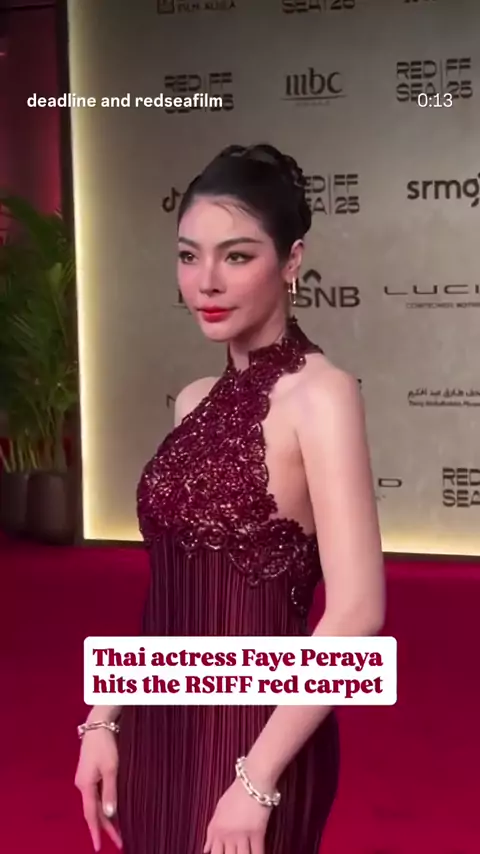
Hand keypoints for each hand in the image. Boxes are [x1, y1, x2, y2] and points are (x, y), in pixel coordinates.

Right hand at [74, 729, 122, 850]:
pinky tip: (111, 810)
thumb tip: (108, 815)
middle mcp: (82, 785)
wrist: (98, 725)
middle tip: (118, 841)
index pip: (90, 815)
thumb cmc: (105, 745)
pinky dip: (103, 805)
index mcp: (85, 785)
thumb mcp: (110, 769)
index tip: (98, 847)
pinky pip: (95, 795)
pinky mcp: (89, 773)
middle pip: (93, 811)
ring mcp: (85, 779)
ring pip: (94, 804)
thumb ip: (110, 792)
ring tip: (117, 831)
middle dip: (105, 827)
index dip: (96, 832)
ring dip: (105, 817)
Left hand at [203, 777, 271, 853]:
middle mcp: (228, 835)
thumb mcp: (219, 810)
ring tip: (244, 853)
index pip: (214, 853)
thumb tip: (206, 850)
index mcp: (217, 830)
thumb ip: (212, 832)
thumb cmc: (236, 793)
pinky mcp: (258, 833)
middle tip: (235, 853)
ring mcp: (242, 835)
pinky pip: (258, 853)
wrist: (252, 781)